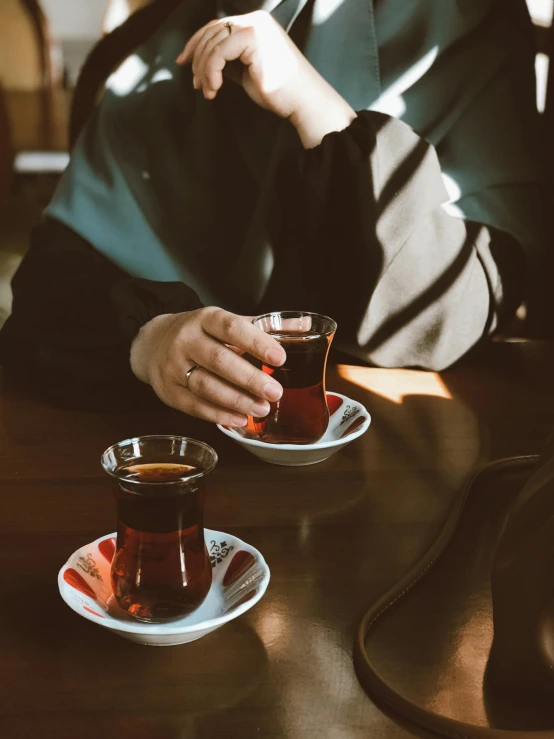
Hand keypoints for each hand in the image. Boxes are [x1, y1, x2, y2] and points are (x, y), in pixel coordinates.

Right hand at [130, 307, 284, 425]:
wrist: (152, 342)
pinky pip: (194, 406)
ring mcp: (174, 367)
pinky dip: (218, 414)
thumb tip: (305, 326)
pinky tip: (240, 418)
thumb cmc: (200, 333)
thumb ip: (265, 326)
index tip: (280, 356)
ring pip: (206, 385)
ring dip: (236, 400)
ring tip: (263, 408)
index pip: (231, 327)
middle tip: (275, 391)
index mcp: (205, 319)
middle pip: (219, 360)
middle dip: (249, 378)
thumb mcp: (228, 322)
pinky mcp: (169, 391)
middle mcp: (186, 340)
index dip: (256, 342)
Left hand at [177, 11, 355, 147]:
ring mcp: (255, 27)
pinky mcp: (253, 39)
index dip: (196, 44)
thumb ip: (229, 62)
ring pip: (212, 44)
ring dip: (204, 71)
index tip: (184, 63)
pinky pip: (218, 53)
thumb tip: (205, 63)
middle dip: (196, 59)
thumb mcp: (247, 72)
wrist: (303, 101)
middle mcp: (255, 20)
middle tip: (195, 84)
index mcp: (256, 24)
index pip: (217, 28)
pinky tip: (215, 89)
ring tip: (208, 92)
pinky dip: (211, 72)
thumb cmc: (280, 92)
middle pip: (211, 32)